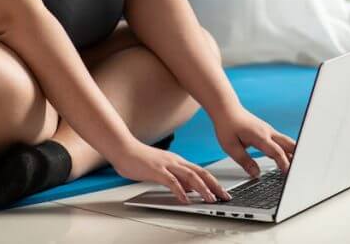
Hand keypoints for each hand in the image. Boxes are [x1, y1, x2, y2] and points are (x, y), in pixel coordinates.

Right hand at [110, 140, 231, 203]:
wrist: (124, 149)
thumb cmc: (140, 160)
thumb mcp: (163, 170)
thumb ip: (177, 178)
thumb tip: (189, 189)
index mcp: (178, 161)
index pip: (201, 171)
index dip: (214, 181)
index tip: (222, 191)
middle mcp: (176, 161)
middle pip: (200, 172)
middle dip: (214, 185)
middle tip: (224, 196)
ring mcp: (167, 165)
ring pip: (190, 176)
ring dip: (202, 188)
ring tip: (210, 199)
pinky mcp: (157, 170)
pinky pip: (171, 181)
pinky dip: (180, 191)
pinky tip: (185, 199)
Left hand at [212, 106, 296, 177]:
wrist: (226, 109)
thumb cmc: (227, 125)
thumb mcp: (230, 146)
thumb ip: (244, 161)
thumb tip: (256, 174)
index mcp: (260, 136)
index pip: (276, 151)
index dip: (283, 163)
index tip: (288, 173)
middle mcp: (268, 132)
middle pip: (288, 144)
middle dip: (296, 157)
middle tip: (301, 170)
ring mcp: (269, 131)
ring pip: (287, 142)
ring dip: (294, 153)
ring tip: (299, 167)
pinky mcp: (268, 131)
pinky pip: (281, 141)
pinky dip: (288, 149)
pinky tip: (289, 158)